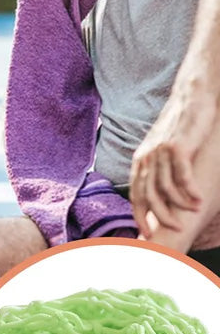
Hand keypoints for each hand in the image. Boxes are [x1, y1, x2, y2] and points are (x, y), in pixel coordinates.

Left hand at [129, 93, 211, 236]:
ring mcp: (160, 153)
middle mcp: (146, 158)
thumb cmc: (178, 128)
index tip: (145, 234)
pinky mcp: (177, 147)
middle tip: (172, 231)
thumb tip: (160, 193)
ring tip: (189, 217)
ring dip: (178, 206)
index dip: (139, 216)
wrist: (190, 99)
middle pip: (148, 196)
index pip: (135, 195)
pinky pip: (181, 175)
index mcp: (140, 161)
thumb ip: (158, 169)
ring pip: (164, 188)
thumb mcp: (161, 149)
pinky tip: (198, 201)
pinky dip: (189, 191)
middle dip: (159, 217)